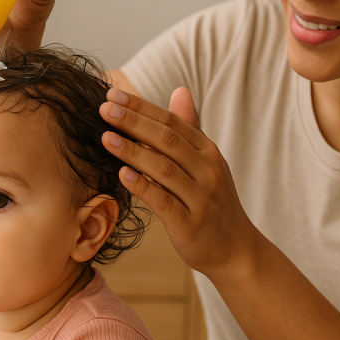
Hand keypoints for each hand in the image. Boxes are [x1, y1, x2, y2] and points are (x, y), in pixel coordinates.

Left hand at [99, 87, 259, 276]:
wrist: (235, 250)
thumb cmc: (212, 202)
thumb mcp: (206, 163)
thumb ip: (190, 128)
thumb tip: (180, 89)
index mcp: (208, 151)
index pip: (171, 121)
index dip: (141, 106)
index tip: (112, 94)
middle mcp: (208, 170)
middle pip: (167, 139)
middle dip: (133, 122)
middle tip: (104, 108)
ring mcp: (201, 198)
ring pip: (164, 168)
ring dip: (133, 151)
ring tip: (106, 138)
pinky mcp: (190, 224)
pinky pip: (164, 201)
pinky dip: (143, 187)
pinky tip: (122, 175)